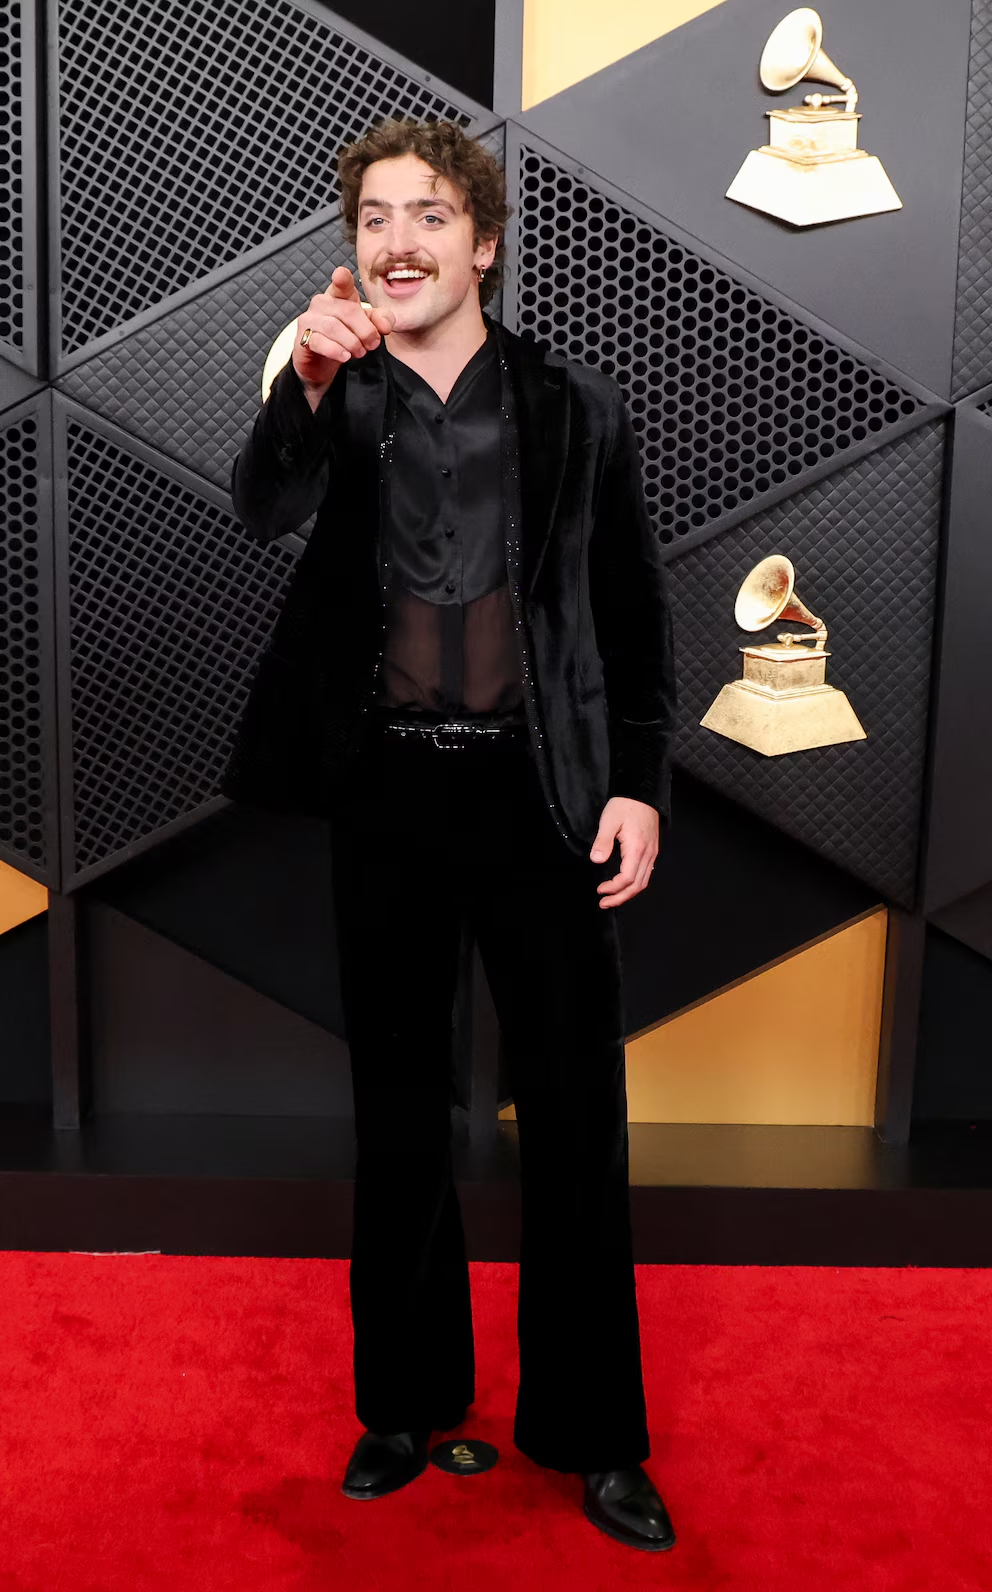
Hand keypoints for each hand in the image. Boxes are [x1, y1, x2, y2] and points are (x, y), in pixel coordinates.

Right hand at [291, 267, 394, 393]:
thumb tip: (385, 326)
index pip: (342, 284)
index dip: (342, 279)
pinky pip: (320, 342)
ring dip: (352, 342)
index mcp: (339, 296)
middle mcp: (323, 303)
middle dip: (366, 330)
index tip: (341, 274)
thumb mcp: (365, 327)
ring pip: (333, 327)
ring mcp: (311, 319)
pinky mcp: (303, 337)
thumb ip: (379, 321)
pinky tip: (344, 357)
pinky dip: (335, 350)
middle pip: (348, 311)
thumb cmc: (343, 339)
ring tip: (359, 352)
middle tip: (372, 345)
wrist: (320, 364)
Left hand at [590, 797, 659, 908]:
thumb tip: (596, 861)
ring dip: (628, 893)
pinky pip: (646, 873)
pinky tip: (624, 885)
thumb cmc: (625, 805)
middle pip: (637, 885)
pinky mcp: (652, 850)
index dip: (613, 888)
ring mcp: (652, 853)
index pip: (627, 878)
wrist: (641, 793)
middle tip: (604, 903)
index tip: (600, 890)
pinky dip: (635, 884)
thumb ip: (603, 842)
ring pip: (643, 881)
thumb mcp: (609, 820)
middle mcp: (648, 854)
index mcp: (637, 848)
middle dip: (620, 898)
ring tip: (612, 898)